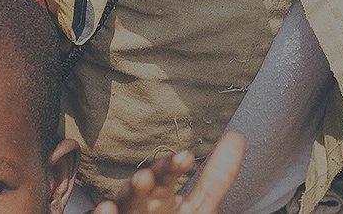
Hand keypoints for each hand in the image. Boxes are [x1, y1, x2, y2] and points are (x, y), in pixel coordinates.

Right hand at [91, 134, 243, 213]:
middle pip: (142, 188)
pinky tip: (106, 209)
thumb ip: (217, 177)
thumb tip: (237, 136)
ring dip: (129, 194)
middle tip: (148, 176)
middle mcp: (143, 202)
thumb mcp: (201, 203)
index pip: (167, 175)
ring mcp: (129, 212)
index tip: (185, 157)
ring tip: (137, 184)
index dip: (174, 165)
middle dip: (145, 180)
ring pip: (126, 202)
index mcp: (162, 193)